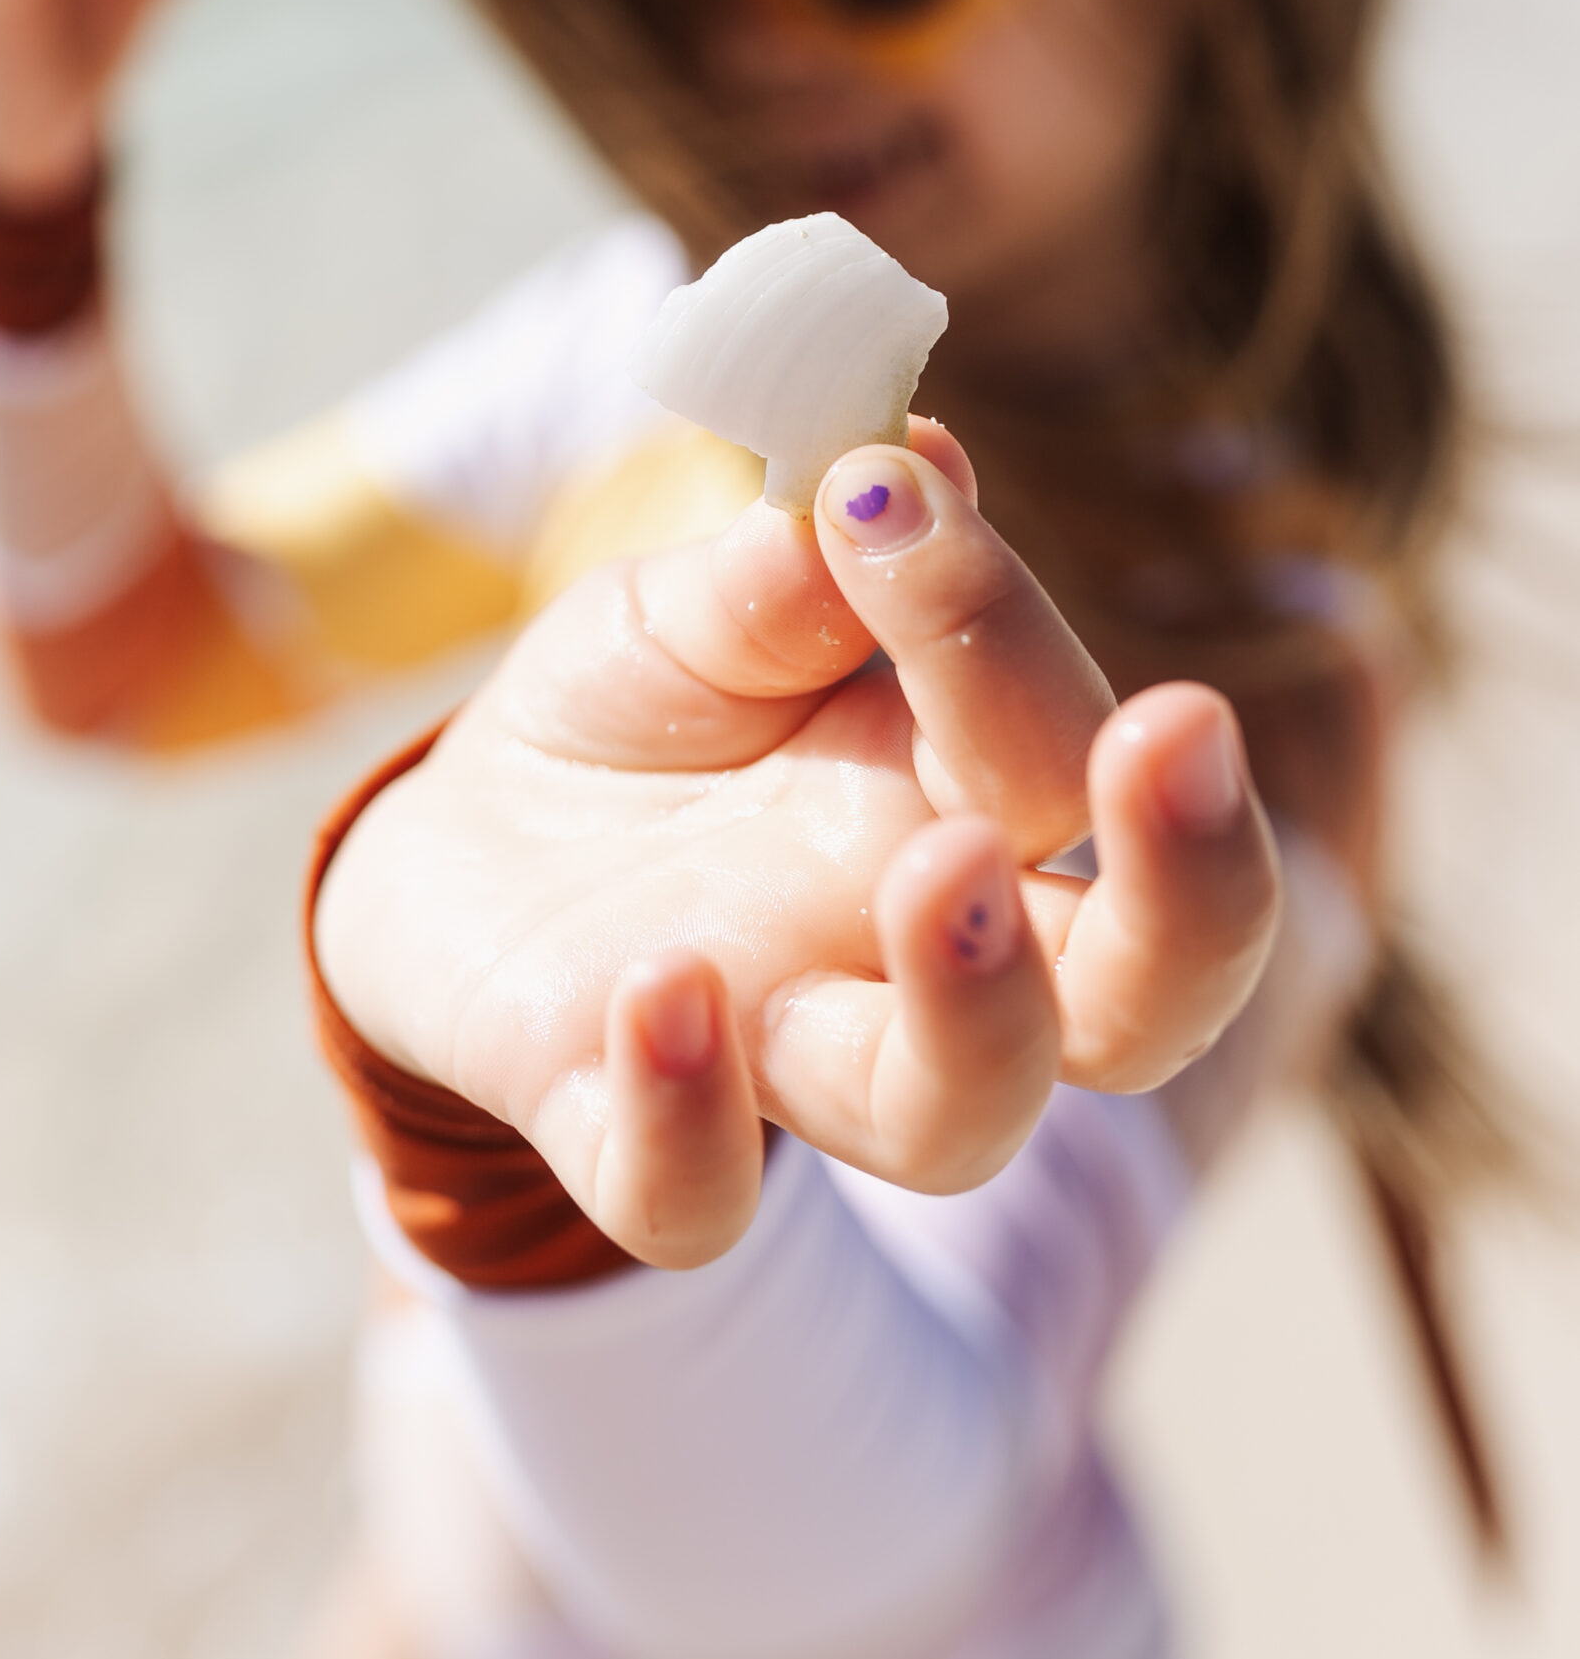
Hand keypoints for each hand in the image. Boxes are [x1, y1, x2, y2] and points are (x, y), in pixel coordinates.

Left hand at [316, 423, 1280, 1267]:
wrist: (467, 842)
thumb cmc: (642, 707)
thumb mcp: (698, 605)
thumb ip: (788, 561)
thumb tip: (901, 459)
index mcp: (969, 797)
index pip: (1062, 747)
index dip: (996, 619)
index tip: (885, 493)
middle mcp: (918, 948)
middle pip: (1144, 998)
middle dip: (1192, 887)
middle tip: (1169, 735)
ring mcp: (783, 1052)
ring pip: (954, 1122)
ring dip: (978, 1011)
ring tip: (936, 871)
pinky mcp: (626, 1131)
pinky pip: (686, 1198)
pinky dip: (688, 1117)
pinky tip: (657, 986)